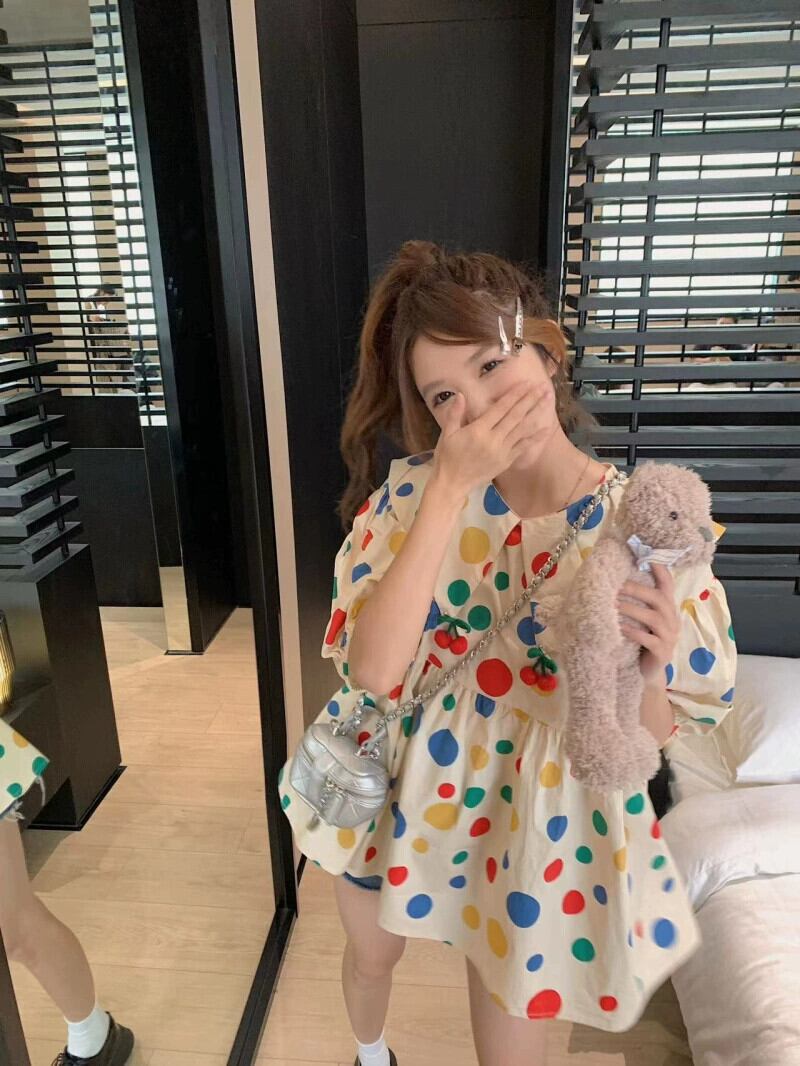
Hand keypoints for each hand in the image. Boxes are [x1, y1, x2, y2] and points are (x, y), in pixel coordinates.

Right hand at [431, 381, 549, 499]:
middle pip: (515, 416)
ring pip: (523, 429)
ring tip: (548, 401)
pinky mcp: (506, 461)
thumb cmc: (447, 457)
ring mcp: (502, 451)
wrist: (452, 484)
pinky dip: (535, 437)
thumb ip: (454, 414)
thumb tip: (460, 395)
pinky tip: (546, 428)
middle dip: (530, 400)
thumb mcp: (446, 434)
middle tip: (543, 387)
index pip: (500, 409)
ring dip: (536, 414)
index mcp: (478, 430)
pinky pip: (523, 447)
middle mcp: (493, 440)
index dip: (514, 395)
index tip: (526, 384)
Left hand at [617, 564, 679, 686]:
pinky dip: (632, 632)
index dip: (659, 568)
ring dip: (631, 610)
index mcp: (667, 607)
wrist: (648, 672)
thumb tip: (614, 577)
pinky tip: (619, 628)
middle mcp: (672, 619)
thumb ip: (637, 601)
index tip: (646, 553)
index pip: (668, 583)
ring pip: (653, 618)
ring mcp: (670, 637)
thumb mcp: (641, 618)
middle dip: (637, 590)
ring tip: (612, 606)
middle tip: (616, 586)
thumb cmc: (641, 640)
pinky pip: (648, 639)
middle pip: (660, 598)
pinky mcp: (663, 652)